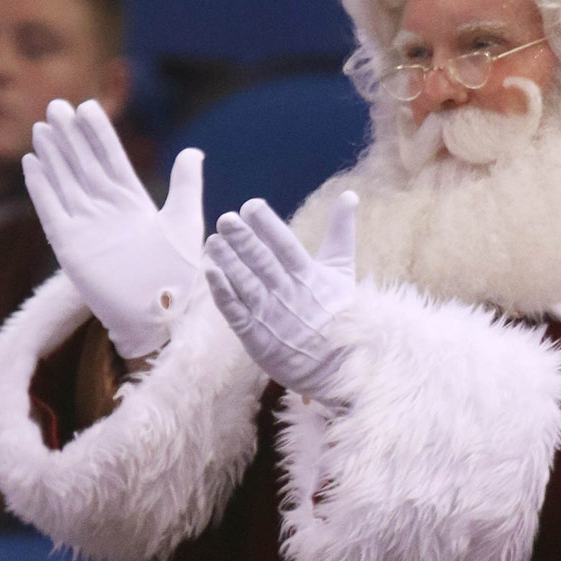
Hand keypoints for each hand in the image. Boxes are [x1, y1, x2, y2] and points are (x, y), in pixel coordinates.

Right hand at [23, 99, 204, 357]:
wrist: (159, 315)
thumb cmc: (178, 273)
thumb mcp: (186, 222)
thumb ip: (186, 185)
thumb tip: (193, 151)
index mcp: (133, 202)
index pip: (112, 159)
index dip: (99, 133)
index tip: (88, 105)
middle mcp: (106, 210)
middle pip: (84, 164)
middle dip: (71, 136)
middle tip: (56, 105)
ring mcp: (86, 226)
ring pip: (65, 182)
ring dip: (53, 155)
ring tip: (41, 127)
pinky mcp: (69, 246)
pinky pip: (50, 211)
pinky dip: (40, 188)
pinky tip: (32, 163)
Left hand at [204, 191, 357, 404]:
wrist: (337, 366)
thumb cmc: (338, 311)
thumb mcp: (342, 269)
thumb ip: (341, 230)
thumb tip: (350, 194)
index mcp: (309, 276)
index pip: (286, 245)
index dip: (268, 225)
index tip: (251, 206)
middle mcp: (289, 294)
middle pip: (262, 262)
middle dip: (243, 240)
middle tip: (225, 219)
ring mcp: (271, 316)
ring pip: (246, 284)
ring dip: (228, 262)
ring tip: (212, 241)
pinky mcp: (256, 337)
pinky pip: (235, 313)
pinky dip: (222, 294)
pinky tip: (210, 273)